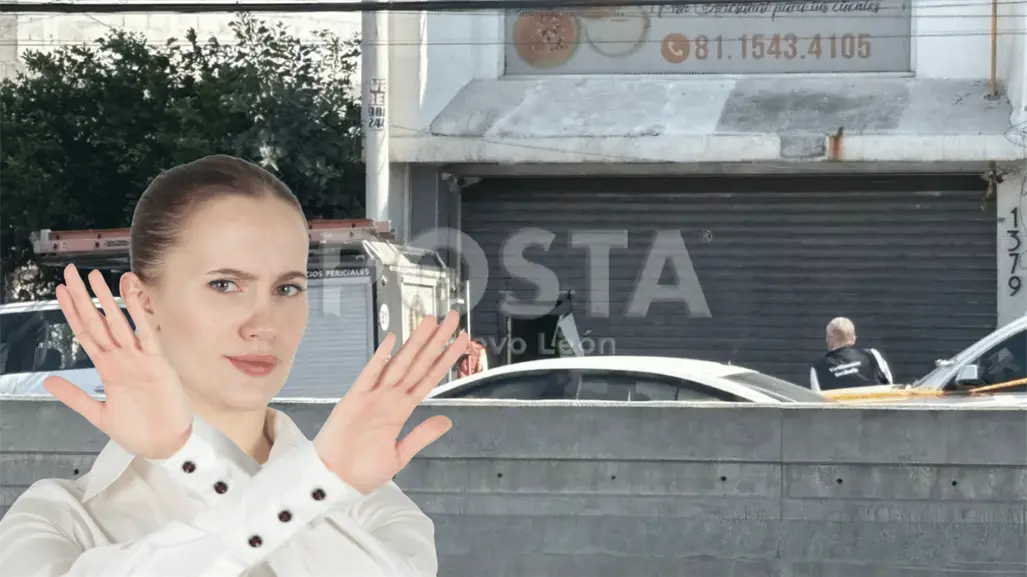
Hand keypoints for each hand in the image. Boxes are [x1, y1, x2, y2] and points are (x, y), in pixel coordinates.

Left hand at [43, 264, 192, 459]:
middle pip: (98, 321)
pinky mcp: (158, 363)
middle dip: (84, 297)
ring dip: (107, 300)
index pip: (85, 333)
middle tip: (72, 273)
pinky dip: (138, 314)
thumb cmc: (137, 430)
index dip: (72, 312)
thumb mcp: (98, 413)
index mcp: (107, 368)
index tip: (62, 291)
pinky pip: (146, 334)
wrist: (163, 444)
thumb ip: (74, 395)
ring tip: (96, 278)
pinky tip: (130, 297)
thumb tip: (47, 380)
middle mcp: (121, 358)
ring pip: (119, 322)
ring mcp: (139, 358)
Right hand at [313, 310, 468, 494]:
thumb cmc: (362, 471)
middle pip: (418, 363)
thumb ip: (421, 435)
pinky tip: (392, 340)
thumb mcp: (399, 456)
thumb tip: (447, 421)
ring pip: (399, 363)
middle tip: (452, 317)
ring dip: (415, 342)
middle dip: (436, 340)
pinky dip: (380, 358)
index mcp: (402, 410)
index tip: (462, 341)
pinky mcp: (354, 399)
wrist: (333, 481)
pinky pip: (369, 374)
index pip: (429, 378)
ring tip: (431, 321)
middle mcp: (390, 397)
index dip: (446, 359)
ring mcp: (373, 395)